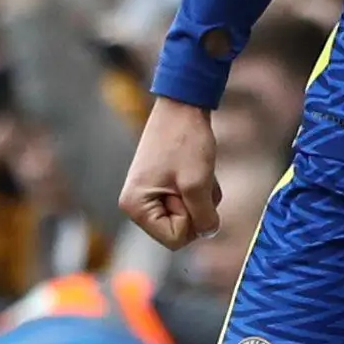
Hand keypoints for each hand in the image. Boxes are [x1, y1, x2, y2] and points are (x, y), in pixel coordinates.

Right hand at [119, 97, 221, 249]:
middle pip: (181, 229)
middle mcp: (137, 204)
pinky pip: (189, 200)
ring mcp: (150, 194)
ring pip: (189, 215)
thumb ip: (204, 216)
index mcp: (136, 207)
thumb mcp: (198, 184)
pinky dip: (201, 187)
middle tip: (194, 178)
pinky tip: (198, 167)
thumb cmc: (186, 141)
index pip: (175, 239)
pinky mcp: (162, 184)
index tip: (189, 190)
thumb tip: (208, 233)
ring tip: (196, 170)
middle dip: (197, 208)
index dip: (192, 219)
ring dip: (202, 196)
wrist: (183, 104)